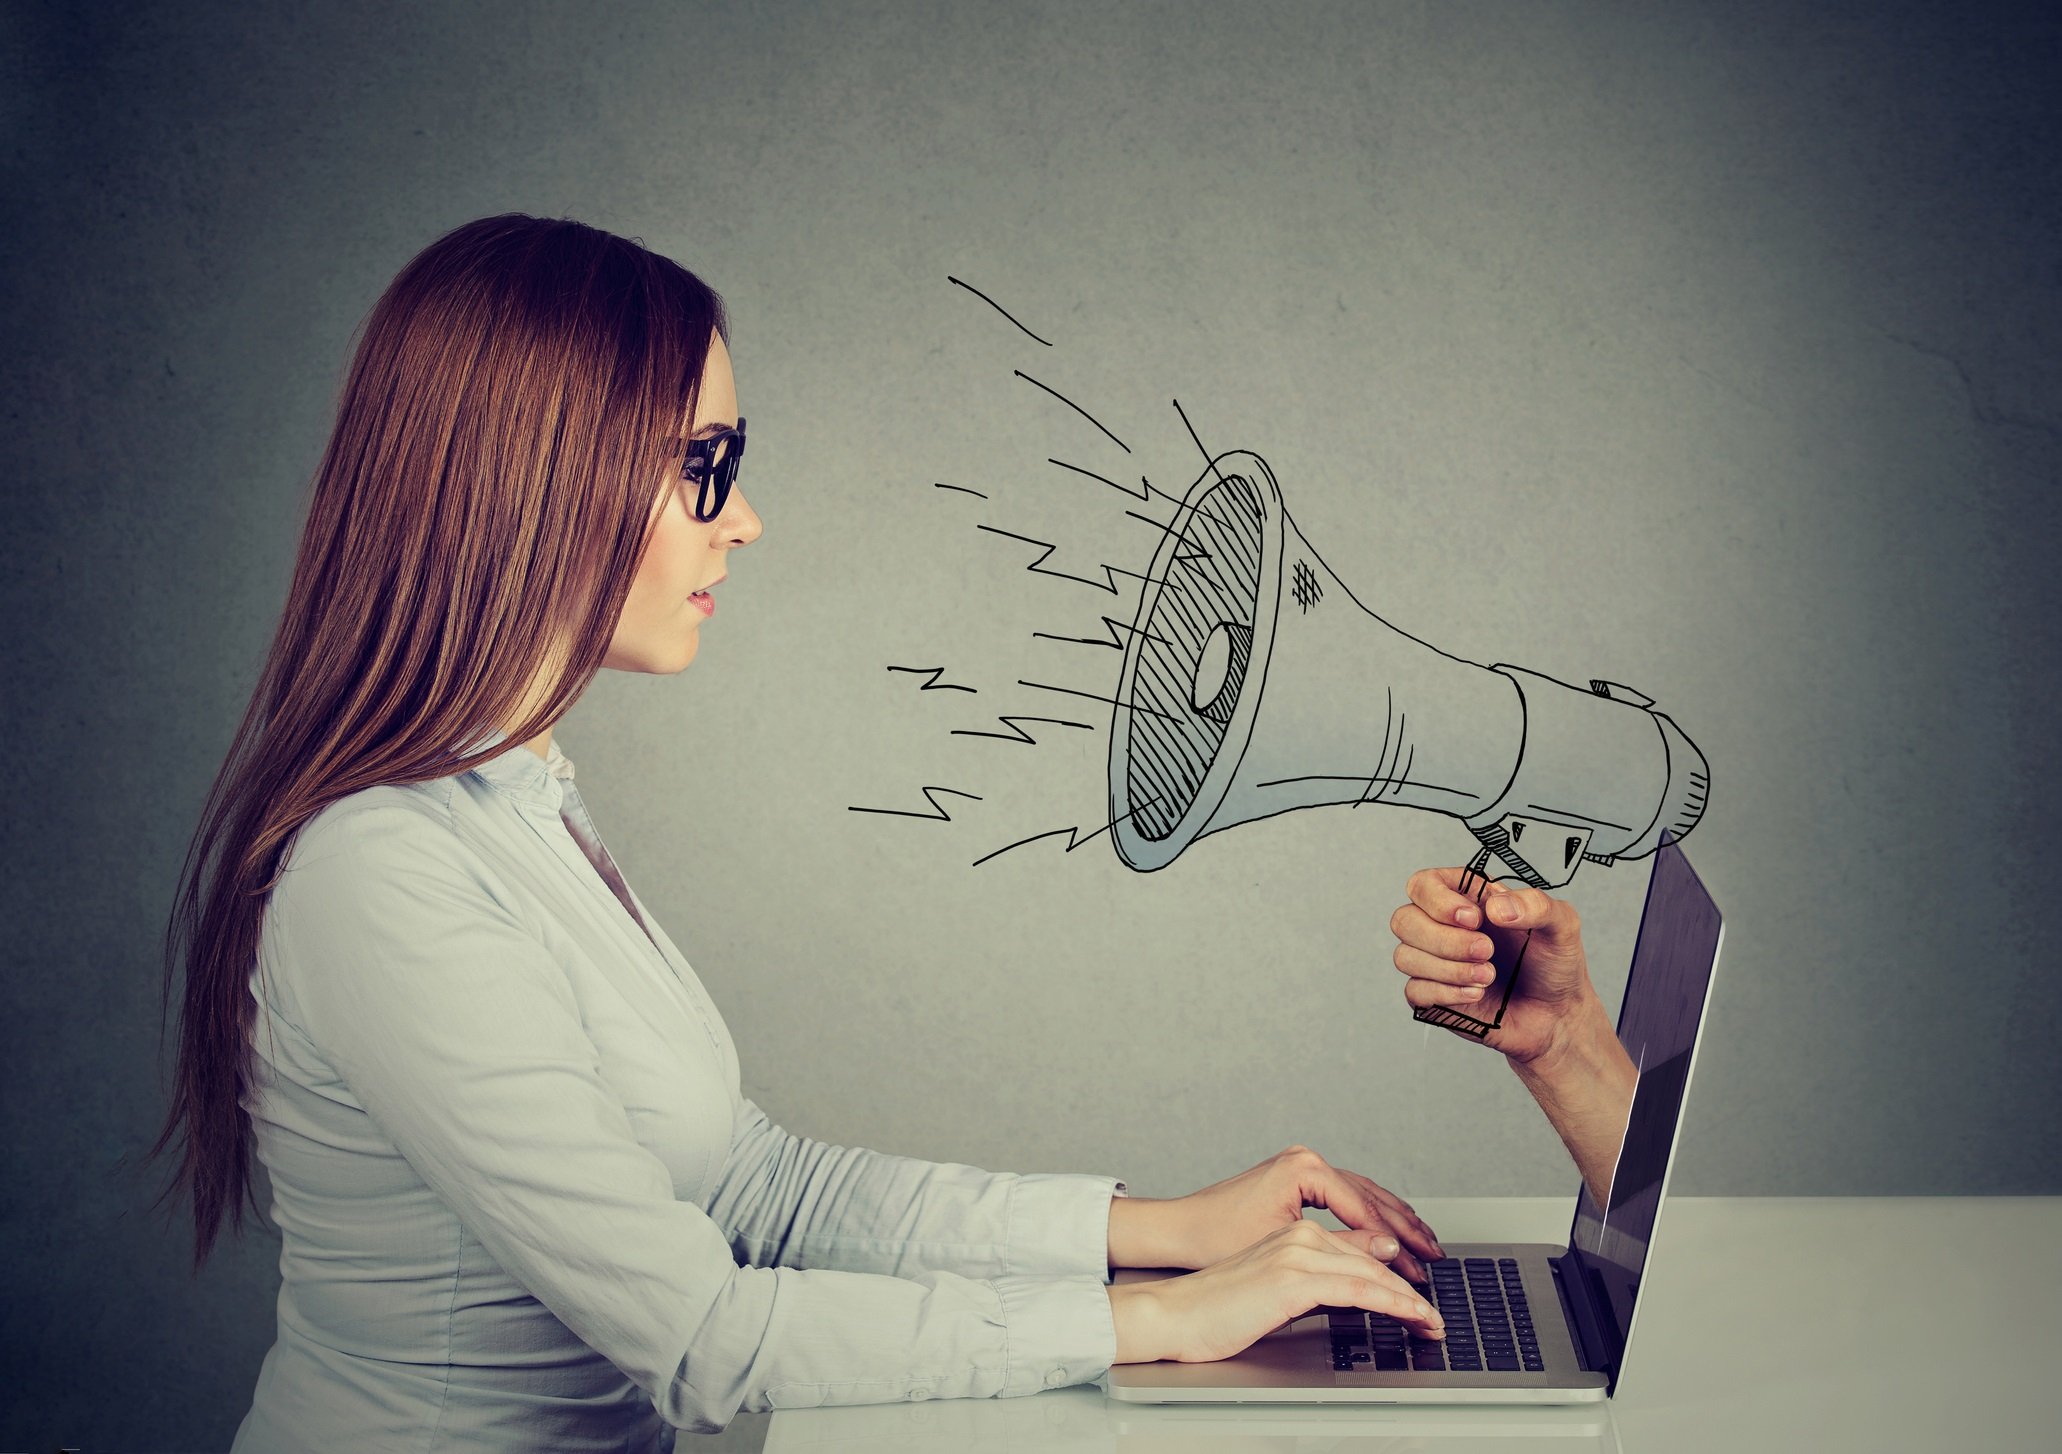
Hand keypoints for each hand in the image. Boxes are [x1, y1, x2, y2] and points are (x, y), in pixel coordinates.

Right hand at [1106, 1218, 1444, 1363]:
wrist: (1175, 1314)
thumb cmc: (1216, 1307)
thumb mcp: (1277, 1290)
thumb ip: (1317, 1278)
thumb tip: (1358, 1276)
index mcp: (1295, 1233)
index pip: (1361, 1249)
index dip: (1397, 1273)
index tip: (1418, 1299)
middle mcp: (1300, 1235)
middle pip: (1374, 1258)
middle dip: (1411, 1287)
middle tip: (1435, 1315)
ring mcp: (1297, 1253)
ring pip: (1373, 1271)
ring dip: (1410, 1299)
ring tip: (1431, 1322)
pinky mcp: (1294, 1277)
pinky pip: (1359, 1289)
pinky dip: (1393, 1303)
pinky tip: (1412, 1316)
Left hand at [1139, 1145, 1444, 1282]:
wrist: (1180, 1230)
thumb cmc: (1218, 1238)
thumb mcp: (1287, 1248)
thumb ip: (1342, 1247)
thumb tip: (1389, 1249)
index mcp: (1306, 1170)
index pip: (1366, 1210)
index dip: (1398, 1244)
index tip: (1420, 1270)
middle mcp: (1307, 1161)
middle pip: (1371, 1198)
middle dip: (1407, 1231)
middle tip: (1436, 1259)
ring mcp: (1303, 1168)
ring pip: (1364, 1195)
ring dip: (1396, 1222)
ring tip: (1426, 1246)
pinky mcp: (1299, 1181)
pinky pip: (1348, 1198)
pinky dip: (1373, 1216)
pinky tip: (1393, 1233)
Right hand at [1389, 866, 1598, 1065]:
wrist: (1557, 1016)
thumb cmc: (1554, 964)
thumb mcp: (1561, 925)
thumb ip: (1536, 905)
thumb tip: (1495, 907)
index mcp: (1466, 898)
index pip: (1423, 884)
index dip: (1438, 900)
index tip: (1475, 919)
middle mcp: (1442, 927)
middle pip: (1404, 920)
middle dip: (1445, 939)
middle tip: (1487, 951)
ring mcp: (1434, 963)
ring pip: (1405, 957)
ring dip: (1449, 969)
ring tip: (1489, 976)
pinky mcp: (1432, 997)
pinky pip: (1414, 991)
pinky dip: (1446, 993)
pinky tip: (1476, 995)